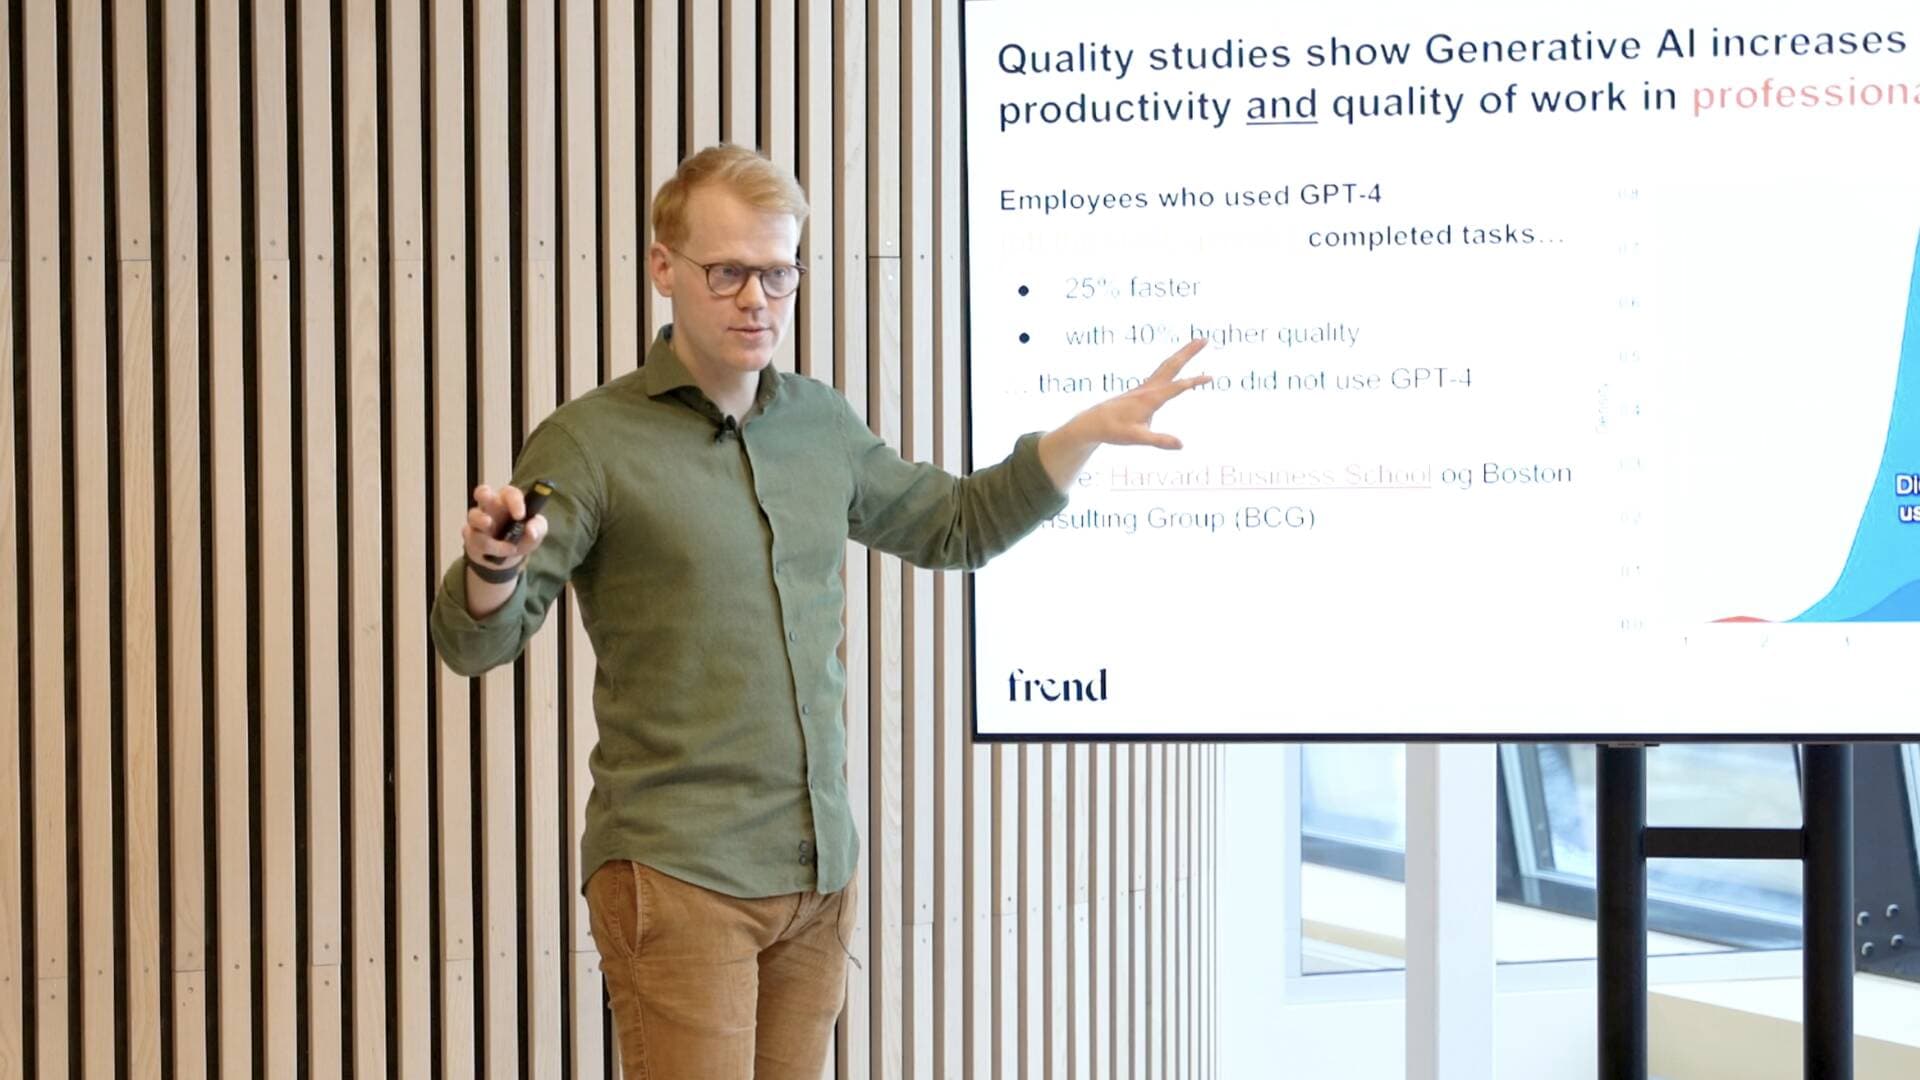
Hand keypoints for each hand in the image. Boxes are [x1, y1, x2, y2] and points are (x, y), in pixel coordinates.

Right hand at [463, 483, 547, 569]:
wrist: (508, 557)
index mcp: (508, 500)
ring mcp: (478, 520)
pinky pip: (474, 540)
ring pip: (474, 517)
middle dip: (483, 495)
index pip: (509, 493)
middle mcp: (490, 506)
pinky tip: (500, 555)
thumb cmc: (522, 535)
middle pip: (481, 492)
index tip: (521, 516)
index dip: (514, 502)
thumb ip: (538, 527)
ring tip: (507, 545)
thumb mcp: (537, 530)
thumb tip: (531, 531)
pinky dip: (490, 549)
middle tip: (492, 511)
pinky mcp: (470, 536)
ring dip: (486, 529)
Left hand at [1076, 337, 1212, 448]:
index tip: (1210, 377)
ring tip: (1197, 343)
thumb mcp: (1137, 438)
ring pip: (1167, 365)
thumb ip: (1159, 440)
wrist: (1093, 422)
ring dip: (1182, 353)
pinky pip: (1161, 372)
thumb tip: (1181, 445)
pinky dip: (1173, 363)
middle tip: (1205, 339)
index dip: (1193, 382)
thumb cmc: (1113, 430)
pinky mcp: (1142, 390)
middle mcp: (1148, 388)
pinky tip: (1176, 363)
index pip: (1176, 387)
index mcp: (1149, 399)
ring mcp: (1145, 387)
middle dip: (1189, 352)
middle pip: (1172, 365)